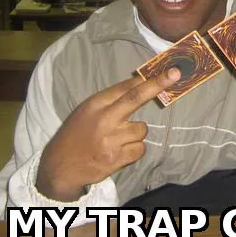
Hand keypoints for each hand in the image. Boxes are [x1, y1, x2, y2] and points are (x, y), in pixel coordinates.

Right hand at [36, 68, 180, 201]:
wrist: (60, 166)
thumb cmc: (76, 134)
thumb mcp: (87, 111)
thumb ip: (111, 101)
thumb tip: (140, 85)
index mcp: (95, 104)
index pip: (126, 87)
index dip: (148, 78)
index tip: (167, 70)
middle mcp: (103, 118)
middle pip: (136, 97)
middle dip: (157, 84)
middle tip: (175, 74)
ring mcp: (110, 139)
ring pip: (142, 129)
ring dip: (135, 135)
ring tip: (118, 140)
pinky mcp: (116, 159)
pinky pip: (140, 149)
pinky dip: (134, 150)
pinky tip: (119, 152)